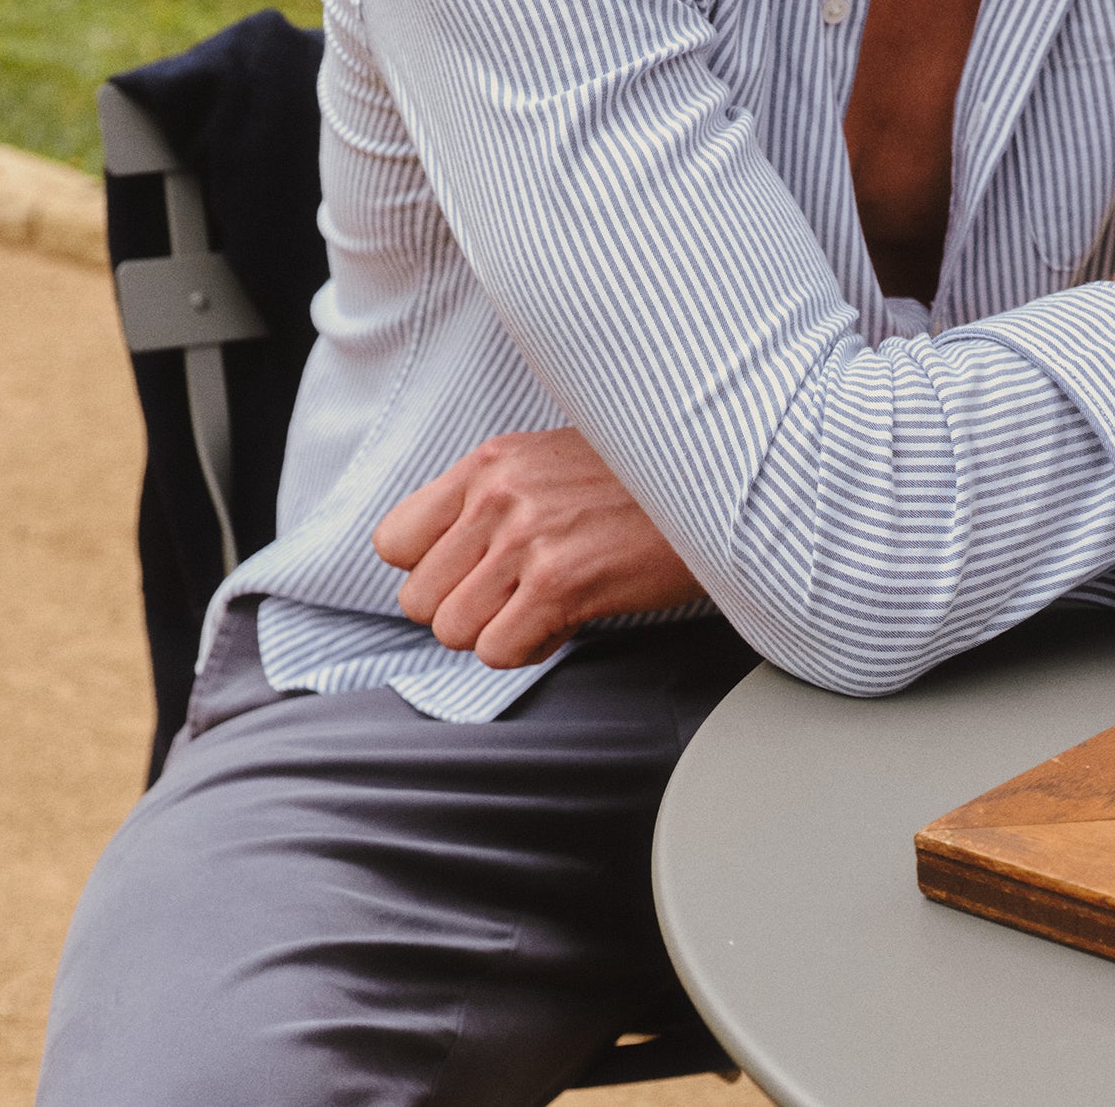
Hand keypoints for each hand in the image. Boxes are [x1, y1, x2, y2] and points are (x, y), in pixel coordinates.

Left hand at [373, 429, 702, 668]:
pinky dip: (530, 650)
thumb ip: (493, 499)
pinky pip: (499, 651)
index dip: (429, 573)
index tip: (470, 576)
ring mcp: (525, 538)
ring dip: (497, 634)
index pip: (392, 543)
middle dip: (463, 612)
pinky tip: (566, 621)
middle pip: (417, 599)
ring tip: (542, 608)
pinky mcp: (561, 582)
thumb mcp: (548, 463)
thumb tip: (449, 560)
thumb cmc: (640, 484)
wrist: (722, 485)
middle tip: (513, 600)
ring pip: (453, 630)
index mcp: (486, 463)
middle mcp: (496, 495)